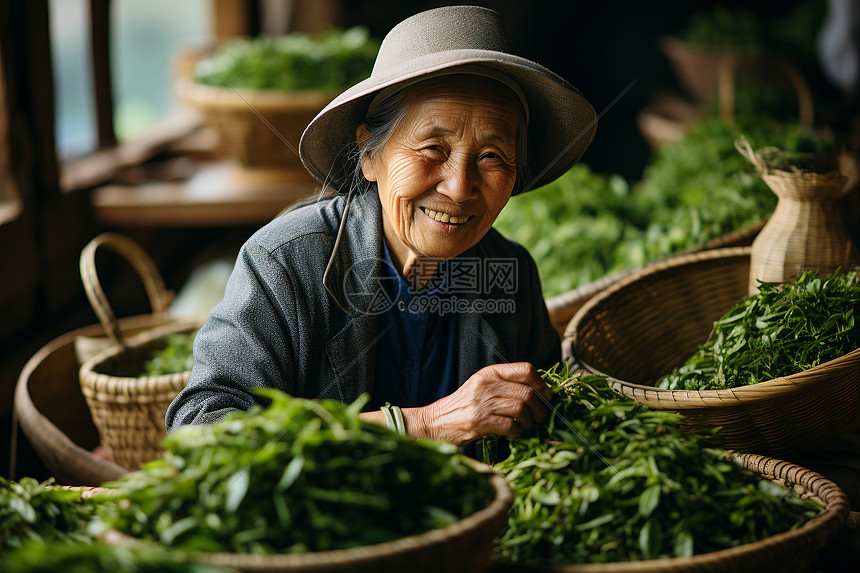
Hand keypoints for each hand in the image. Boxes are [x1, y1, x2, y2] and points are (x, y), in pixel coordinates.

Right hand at [415, 362, 551, 445]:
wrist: (435, 422)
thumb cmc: (462, 406)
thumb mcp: (481, 387)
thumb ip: (504, 385)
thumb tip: (539, 393)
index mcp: (489, 373)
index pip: (526, 369)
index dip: (542, 383)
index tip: (547, 396)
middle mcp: (487, 384)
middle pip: (528, 392)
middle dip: (540, 409)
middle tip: (539, 418)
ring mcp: (482, 402)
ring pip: (522, 409)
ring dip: (529, 422)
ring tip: (525, 426)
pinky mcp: (480, 421)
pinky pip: (511, 426)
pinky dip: (518, 432)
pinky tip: (514, 433)